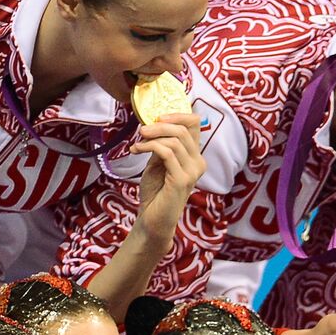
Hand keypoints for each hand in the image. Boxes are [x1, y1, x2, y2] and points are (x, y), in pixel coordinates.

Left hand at [130, 112, 206, 252]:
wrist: (152, 219)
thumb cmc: (155, 193)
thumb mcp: (157, 163)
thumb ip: (160, 145)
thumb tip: (154, 124)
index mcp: (195, 157)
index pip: (194, 124)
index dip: (177, 115)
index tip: (157, 117)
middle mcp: (198, 163)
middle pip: (184, 129)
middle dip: (159, 125)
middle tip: (141, 130)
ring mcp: (192, 172)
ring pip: (175, 139)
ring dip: (152, 137)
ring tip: (137, 144)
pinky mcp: (182, 180)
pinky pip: (167, 152)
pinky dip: (149, 147)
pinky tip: (137, 150)